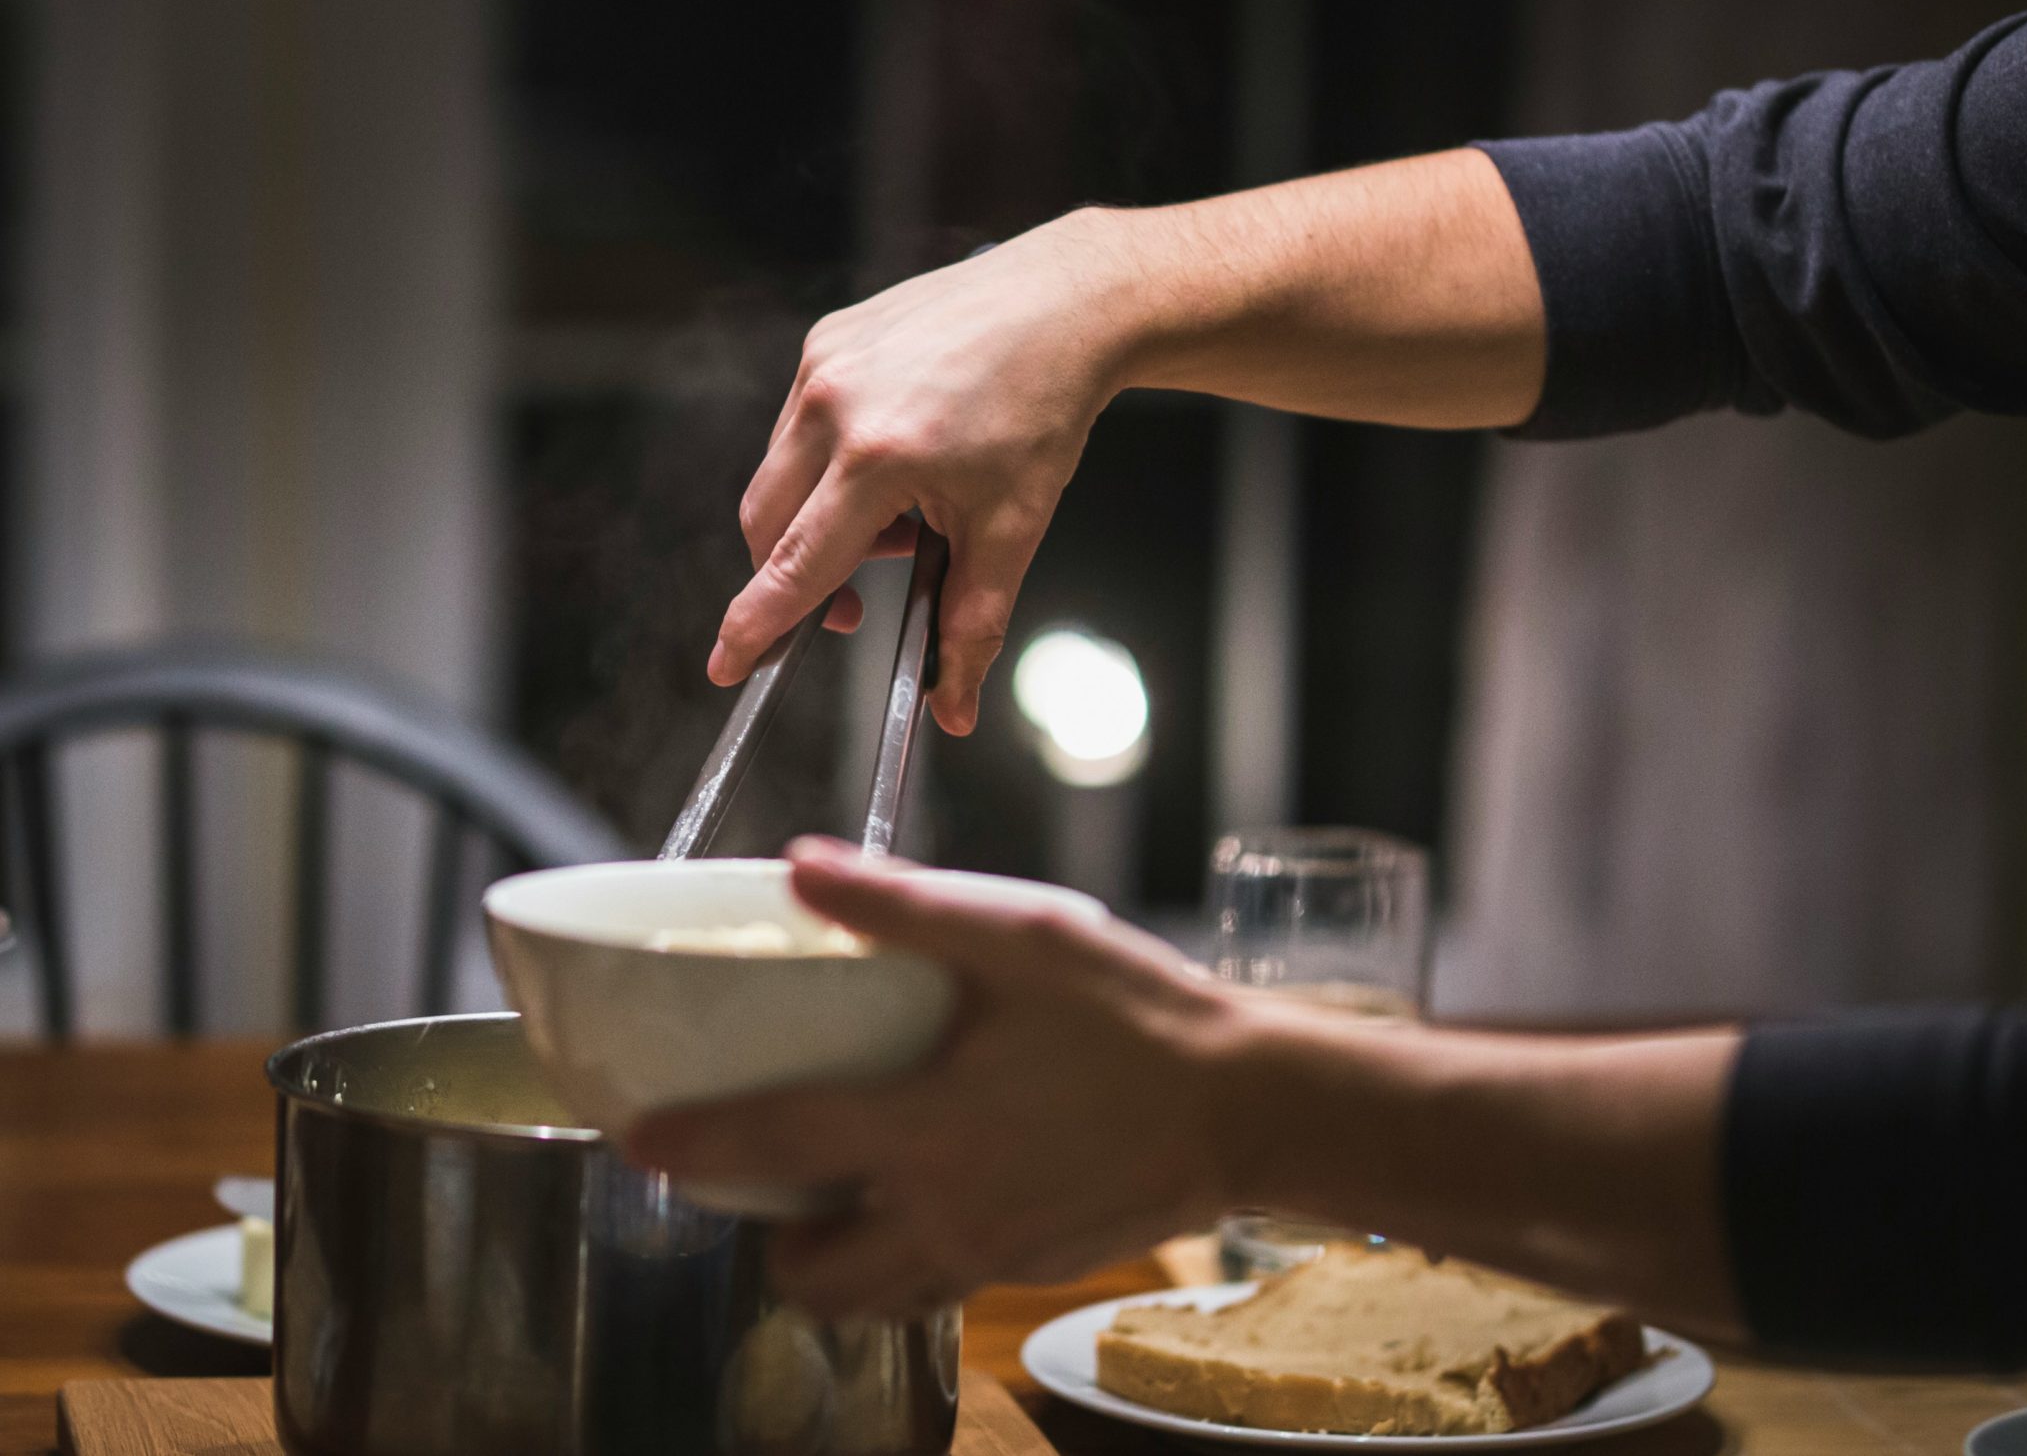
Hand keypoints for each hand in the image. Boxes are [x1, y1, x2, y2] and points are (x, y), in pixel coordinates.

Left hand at [626, 836, 1247, 1317]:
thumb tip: (801, 868)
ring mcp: (989, 1253)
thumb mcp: (1022, 939)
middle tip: (755, 1181)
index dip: (695, 1142)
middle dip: (761, 1242)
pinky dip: (905, 1259)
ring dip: (830, 1267)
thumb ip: (902, 908)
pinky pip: (938, 1286)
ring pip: (873, 1299)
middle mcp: (944, 1212)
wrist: (1249, 1108)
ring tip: (832, 1200)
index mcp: (927, 1129)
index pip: (776, 1144)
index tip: (637, 1141)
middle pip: (810, 1273)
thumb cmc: (1138, 1019)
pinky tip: (930, 1190)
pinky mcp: (1030, 1268)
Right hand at [711, 211, 1146, 733]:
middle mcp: (834, 404)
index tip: (727, 665)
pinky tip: (892, 466)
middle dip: (799, 578)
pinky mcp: (826, 339)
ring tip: (899, 522)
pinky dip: (828, 467)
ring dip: (819, 521)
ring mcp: (822, 364)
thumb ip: (973, 625)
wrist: (1063, 306)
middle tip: (858, 603)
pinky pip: (797, 428)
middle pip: (768, 526)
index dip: (755, 624)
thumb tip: (953, 706)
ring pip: (779, 478)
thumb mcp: (1013, 529)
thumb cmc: (1042, 407)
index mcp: (877, 457)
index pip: (796, 565)